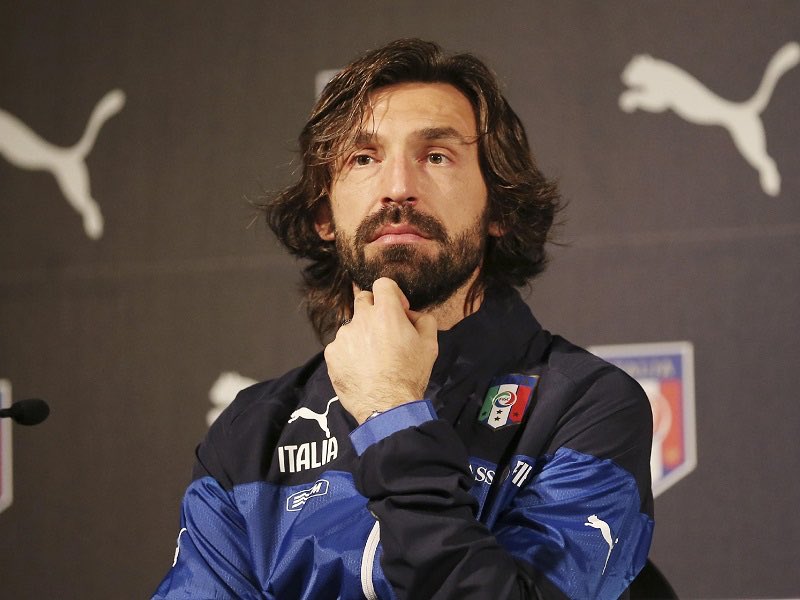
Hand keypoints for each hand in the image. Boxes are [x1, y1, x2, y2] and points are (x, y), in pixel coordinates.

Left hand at [324, 278, 437, 423]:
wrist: (386, 406)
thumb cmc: (410, 374)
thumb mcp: (430, 345)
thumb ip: (424, 319)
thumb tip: (412, 314)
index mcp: (386, 312)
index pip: (383, 283)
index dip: (393, 294)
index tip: (399, 311)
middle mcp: (361, 318)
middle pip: (363, 299)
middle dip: (374, 309)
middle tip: (385, 331)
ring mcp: (343, 336)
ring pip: (352, 325)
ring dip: (362, 334)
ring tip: (373, 358)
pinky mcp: (331, 353)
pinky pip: (341, 345)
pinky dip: (350, 352)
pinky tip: (360, 368)